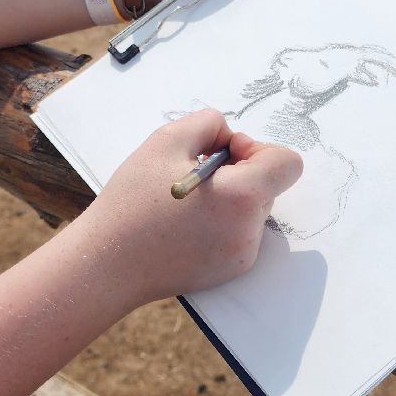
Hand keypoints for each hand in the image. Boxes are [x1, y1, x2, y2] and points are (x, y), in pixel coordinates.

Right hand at [65, 108, 301, 311]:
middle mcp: (250, 231)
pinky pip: (239, 233)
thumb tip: (231, 138)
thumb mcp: (166, 141)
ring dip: (228, 197)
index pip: (288, 163)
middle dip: (239, 172)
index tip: (225, 154)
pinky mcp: (229, 271)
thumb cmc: (132, 203)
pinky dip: (220, 222)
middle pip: (268, 185)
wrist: (107, 265)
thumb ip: (209, 124)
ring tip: (183, 203)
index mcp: (242, 197)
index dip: (259, 149)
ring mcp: (242, 255)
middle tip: (194, 173)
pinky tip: (183, 225)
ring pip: (252, 209)